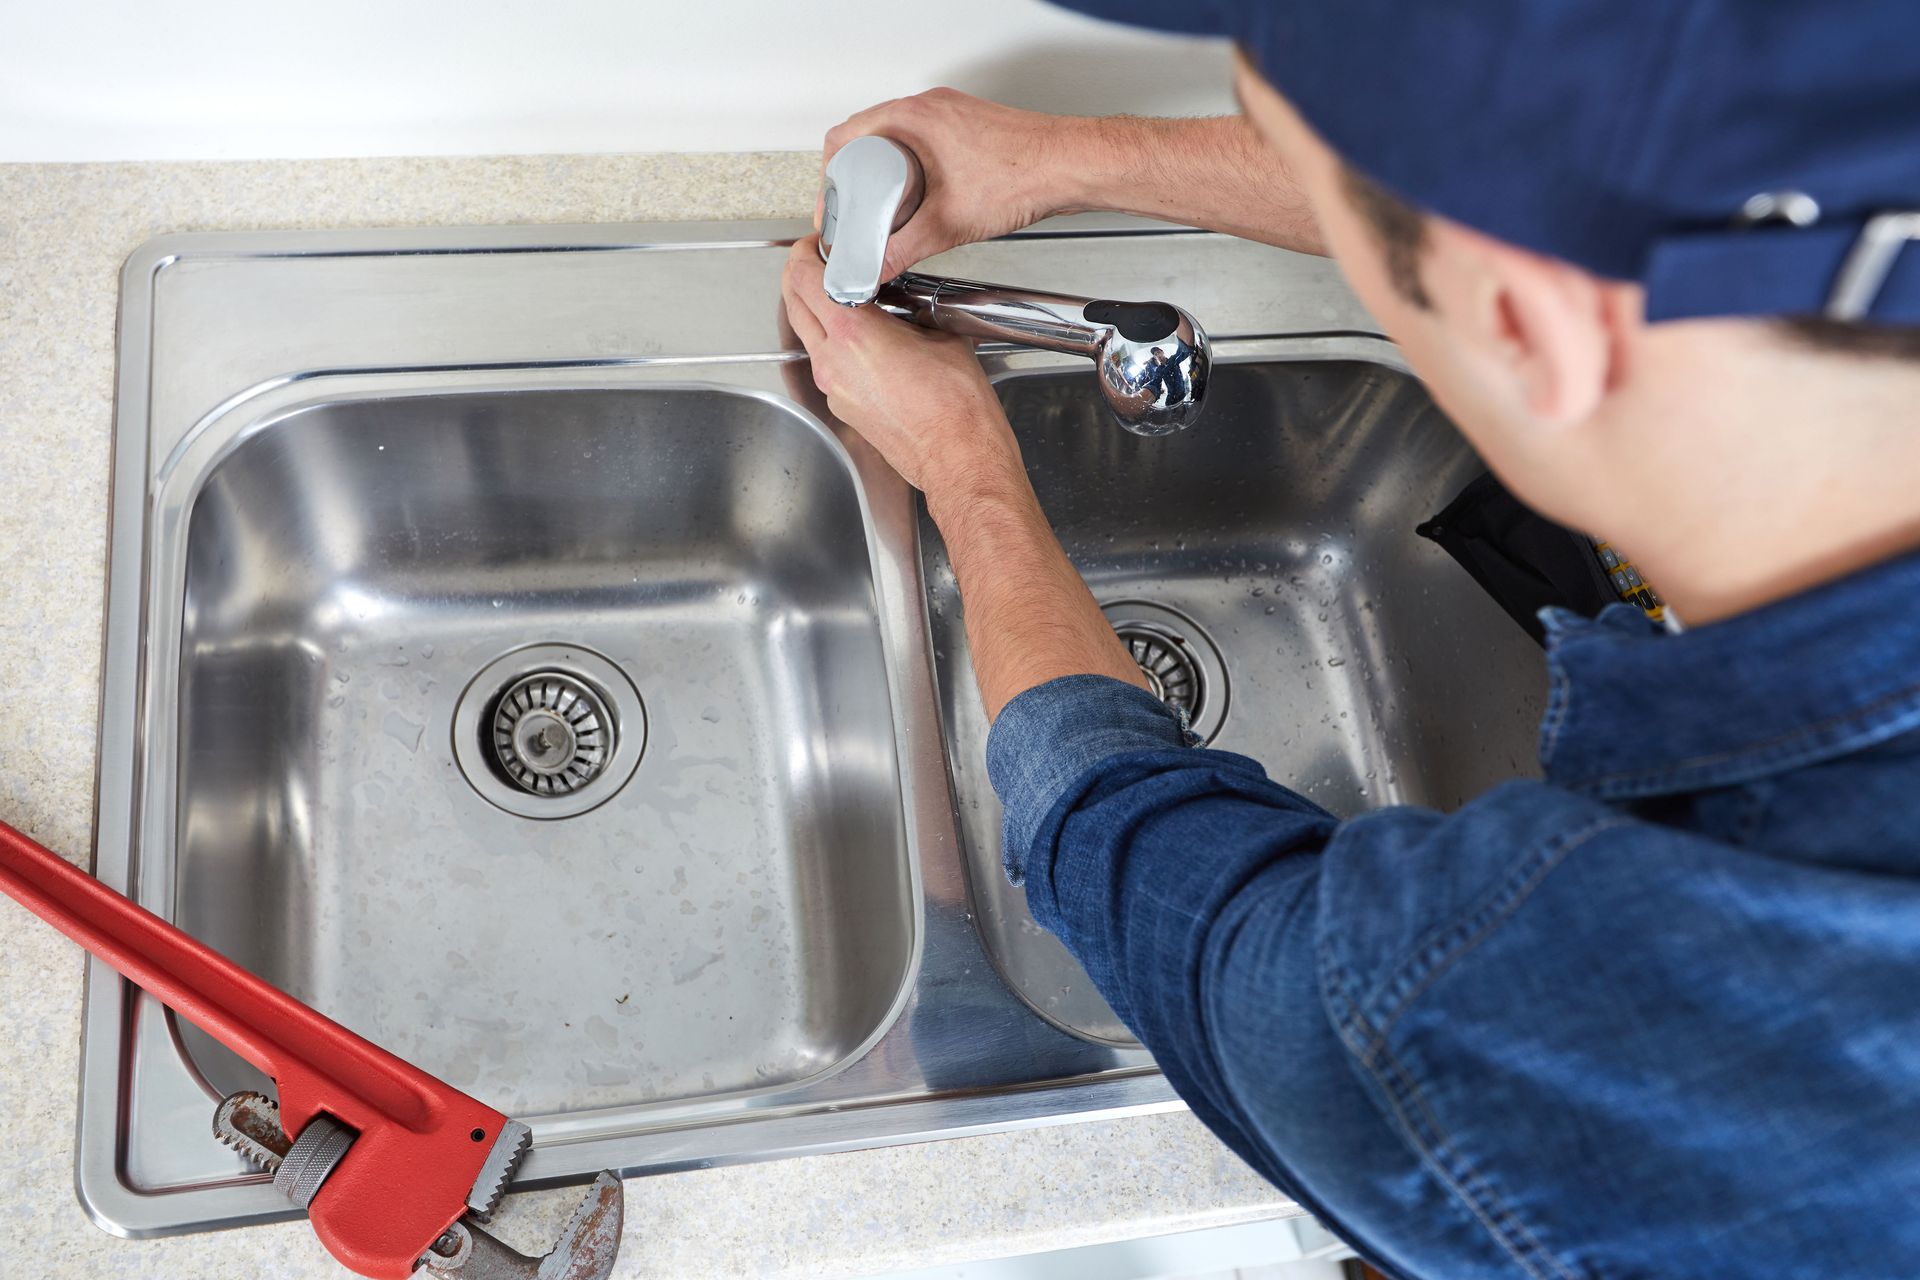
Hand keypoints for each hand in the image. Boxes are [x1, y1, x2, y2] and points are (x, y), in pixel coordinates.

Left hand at [781, 236, 1023, 501]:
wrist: (959, 458)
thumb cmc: (957, 408)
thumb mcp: (941, 337)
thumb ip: (910, 311)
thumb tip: (903, 303)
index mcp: (854, 333)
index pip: (805, 278)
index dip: (806, 254)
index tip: (819, 247)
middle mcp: (834, 361)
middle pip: (795, 304)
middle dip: (802, 278)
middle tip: (822, 265)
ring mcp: (834, 387)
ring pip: (808, 336)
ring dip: (818, 312)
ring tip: (848, 301)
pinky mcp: (842, 407)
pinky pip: (827, 364)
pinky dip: (836, 345)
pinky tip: (866, 343)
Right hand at [820, 88, 1095, 280]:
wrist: (1070, 166)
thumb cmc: (1025, 176)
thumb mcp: (948, 223)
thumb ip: (903, 250)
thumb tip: (874, 271)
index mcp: (913, 117)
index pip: (844, 137)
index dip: (828, 176)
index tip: (832, 207)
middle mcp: (929, 107)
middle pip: (866, 137)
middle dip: (853, 177)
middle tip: (853, 210)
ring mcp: (950, 114)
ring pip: (896, 138)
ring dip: (882, 170)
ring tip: (883, 206)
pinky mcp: (968, 126)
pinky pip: (923, 141)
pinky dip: (911, 166)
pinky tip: (921, 193)